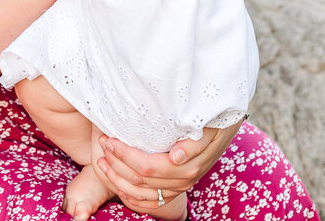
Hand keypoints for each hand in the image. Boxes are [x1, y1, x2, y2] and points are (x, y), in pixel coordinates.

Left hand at [94, 123, 241, 215]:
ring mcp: (176, 188)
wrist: (223, 124)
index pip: (147, 166)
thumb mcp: (208, 128)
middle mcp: (182, 181)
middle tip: (102, 142)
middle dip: (116, 162)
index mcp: (187, 167)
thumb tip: (175, 157)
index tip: (109, 139)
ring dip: (117, 179)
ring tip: (101, 161)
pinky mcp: (172, 191)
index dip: (124, 155)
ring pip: (140, 193)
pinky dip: (127, 195)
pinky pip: (146, 202)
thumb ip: (193, 143)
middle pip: (140, 179)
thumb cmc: (212, 121)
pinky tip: (114, 182)